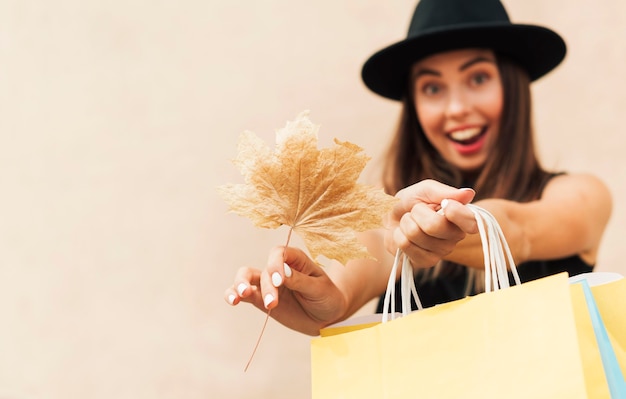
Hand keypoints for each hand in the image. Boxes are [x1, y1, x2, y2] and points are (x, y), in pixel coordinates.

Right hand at [224, 246, 347, 335]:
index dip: (275, 264)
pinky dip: (233, 294)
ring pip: (246, 277)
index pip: (279, 253)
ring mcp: (267, 283)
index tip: (280, 282)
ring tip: (241, 296)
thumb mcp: (320, 289)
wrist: (327, 317)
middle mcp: (278, 268)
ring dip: (241, 285)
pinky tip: (233, 301)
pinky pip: (243, 294)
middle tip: (272, 302)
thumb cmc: (327, 297)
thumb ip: (300, 281)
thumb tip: (283, 273)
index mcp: (295, 260)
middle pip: (263, 268)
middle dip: (265, 284)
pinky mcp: (261, 299)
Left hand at [384, 179, 477, 267]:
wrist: (390, 218)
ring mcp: (442, 251)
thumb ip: (444, 192)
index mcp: (460, 217)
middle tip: (415, 211)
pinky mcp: (426, 261)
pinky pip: (406, 245)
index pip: (472, 222)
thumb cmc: (411, 202)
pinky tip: (405, 235)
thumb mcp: (425, 190)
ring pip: (415, 234)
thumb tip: (468, 194)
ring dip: (406, 223)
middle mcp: (455, 236)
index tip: (445, 203)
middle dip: (417, 213)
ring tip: (409, 222)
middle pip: (434, 225)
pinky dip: (399, 235)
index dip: (457, 213)